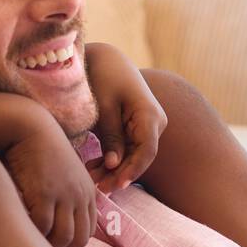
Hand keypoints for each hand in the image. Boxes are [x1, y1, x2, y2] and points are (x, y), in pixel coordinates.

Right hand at [1, 103, 100, 246]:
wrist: (28, 127)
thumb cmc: (39, 150)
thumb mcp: (61, 172)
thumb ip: (64, 195)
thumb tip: (54, 221)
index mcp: (87, 191)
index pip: (87, 230)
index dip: (71, 246)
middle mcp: (80, 195)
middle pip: (78, 238)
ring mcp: (65, 195)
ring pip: (63, 237)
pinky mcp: (45, 193)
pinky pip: (42, 226)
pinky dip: (34, 235)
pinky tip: (22, 234)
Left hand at [82, 43, 168, 192]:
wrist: (105, 58)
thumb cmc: (104, 77)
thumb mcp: (103, 107)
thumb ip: (111, 136)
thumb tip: (115, 165)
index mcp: (150, 115)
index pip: (147, 151)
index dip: (133, 170)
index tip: (116, 184)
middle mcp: (154, 122)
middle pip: (139, 157)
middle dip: (119, 174)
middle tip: (97, 188)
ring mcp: (146, 126)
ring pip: (132, 155)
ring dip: (113, 169)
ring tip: (92, 180)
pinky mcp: (135, 127)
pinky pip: (126, 148)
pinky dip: (111, 159)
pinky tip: (93, 168)